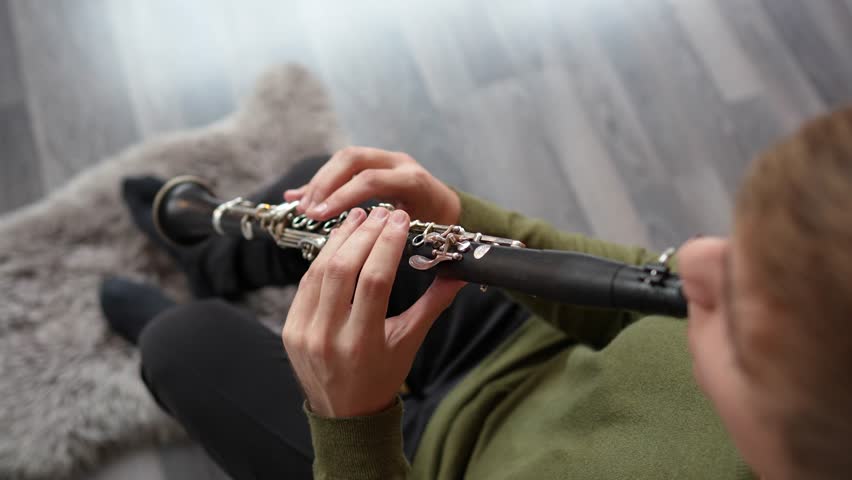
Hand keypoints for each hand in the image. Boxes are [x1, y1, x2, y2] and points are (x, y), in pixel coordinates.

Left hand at [282, 206, 464, 417]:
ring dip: (340, 239)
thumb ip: (432, 305)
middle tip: (381, 212)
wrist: (344, 414)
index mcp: (363, 344)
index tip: (400, 221)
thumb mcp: (409, 343)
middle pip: (343, 270)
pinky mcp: (290, 328)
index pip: (374, 281)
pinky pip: (306, 284)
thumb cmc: (382, 377)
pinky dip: (322, 258)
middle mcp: (329, 338)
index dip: (387, 245)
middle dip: (364, 234)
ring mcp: (304, 333)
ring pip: (319, 271)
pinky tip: (339, 241)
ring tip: (360, 216)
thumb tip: (457, 272)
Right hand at [284, 147, 461, 226]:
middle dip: (325, 184)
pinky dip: (321, 181)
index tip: (319, 216)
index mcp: (413, 180)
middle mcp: (399, 162)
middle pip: (353, 159)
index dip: (341, 197)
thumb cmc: (436, 230)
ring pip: (345, 159)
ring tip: (301, 206)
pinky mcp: (374, 161)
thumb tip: (356, 244)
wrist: (449, 210)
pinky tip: (298, 195)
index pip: (370, 180)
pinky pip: (343, 165)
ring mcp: (386, 158)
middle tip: (307, 210)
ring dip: (320, 181)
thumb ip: (390, 236)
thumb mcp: (419, 235)